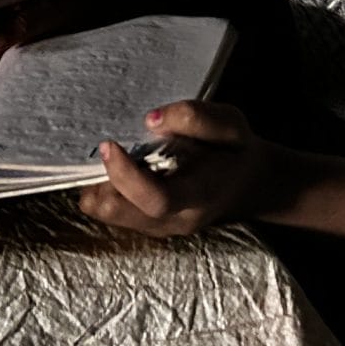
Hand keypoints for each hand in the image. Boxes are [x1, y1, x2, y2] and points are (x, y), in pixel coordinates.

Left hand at [78, 100, 279, 238]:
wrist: (247, 185)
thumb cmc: (235, 152)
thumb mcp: (230, 125)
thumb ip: (195, 118)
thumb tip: (151, 119)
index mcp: (199, 196)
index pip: (156, 199)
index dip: (125, 174)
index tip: (109, 143)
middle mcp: (174, 220)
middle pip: (117, 212)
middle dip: (97, 180)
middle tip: (102, 146)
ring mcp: (158, 227)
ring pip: (107, 213)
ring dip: (97, 184)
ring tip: (110, 154)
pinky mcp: (145, 225)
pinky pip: (110, 211)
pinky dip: (103, 189)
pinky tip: (115, 166)